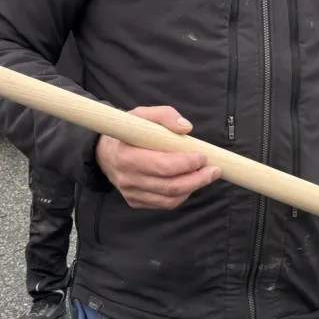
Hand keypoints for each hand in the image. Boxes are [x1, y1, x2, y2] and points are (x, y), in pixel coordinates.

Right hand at [95, 106, 220, 209]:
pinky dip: (181, 196)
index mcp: (127, 156)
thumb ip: (164, 115)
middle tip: (214, 170)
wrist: (104, 152)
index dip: (186, 163)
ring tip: (206, 176)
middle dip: (197, 179)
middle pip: (169, 186)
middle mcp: (127, 179)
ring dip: (193, 188)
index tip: (203, 156)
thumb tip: (186, 128)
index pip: (162, 166)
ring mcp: (131, 193)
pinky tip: (190, 183)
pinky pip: (164, 204)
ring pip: (169, 199)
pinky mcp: (135, 201)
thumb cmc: (127, 132)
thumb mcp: (141, 115)